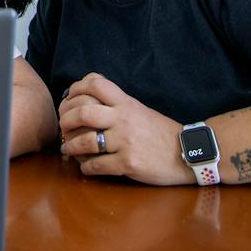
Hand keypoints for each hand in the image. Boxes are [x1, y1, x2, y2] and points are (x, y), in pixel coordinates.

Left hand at [57, 73, 190, 185]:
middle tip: (63, 127)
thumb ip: (115, 101)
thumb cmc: (159, 131)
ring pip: (85, 142)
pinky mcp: (128, 163)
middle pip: (83, 112)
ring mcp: (125, 142)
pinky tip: (85, 167)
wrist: (187, 152)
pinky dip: (85, 167)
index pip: (95, 84)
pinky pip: (97, 166)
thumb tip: (84, 94)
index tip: (68, 100)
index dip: (75, 89)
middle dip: (65, 120)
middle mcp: (124, 119)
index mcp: (126, 102)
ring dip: (70, 147)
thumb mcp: (138, 108)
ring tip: (68, 149)